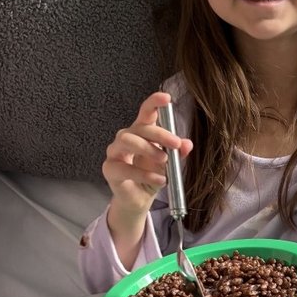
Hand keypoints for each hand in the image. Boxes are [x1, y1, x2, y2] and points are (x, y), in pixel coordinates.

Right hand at [103, 92, 192, 218]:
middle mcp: (126, 137)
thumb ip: (177, 152)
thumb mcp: (170, 163)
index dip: (154, 102)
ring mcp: (115, 152)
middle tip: (176, 144)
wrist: (139, 198)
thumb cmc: (152, 174)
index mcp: (141, 132)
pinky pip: (124, 168)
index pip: (146, 112)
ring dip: (148, 149)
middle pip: (140, 128)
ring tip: (164, 160)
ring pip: (127, 141)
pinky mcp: (109, 169)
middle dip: (160, 134)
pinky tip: (159, 179)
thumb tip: (187, 143)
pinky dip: (145, 174)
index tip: (167, 98)